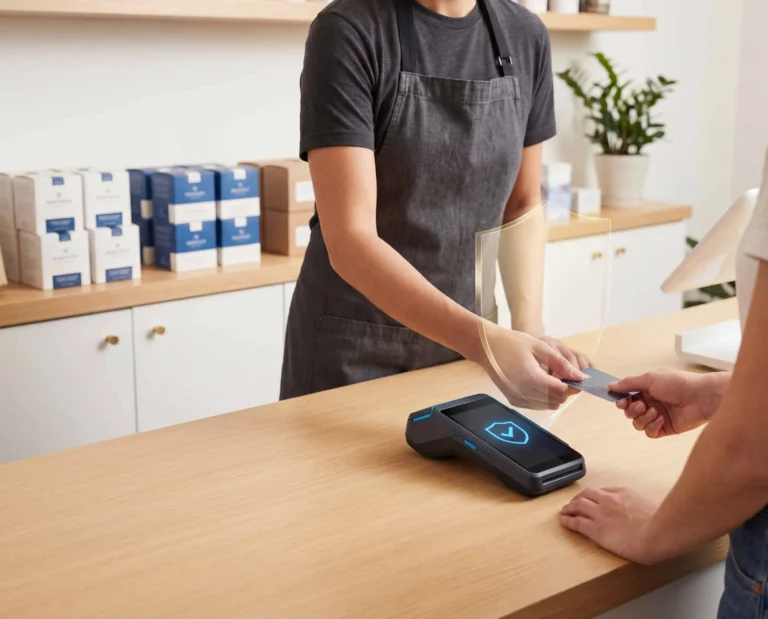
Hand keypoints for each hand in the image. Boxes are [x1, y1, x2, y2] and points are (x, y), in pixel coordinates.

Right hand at [477, 323, 584, 409]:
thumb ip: (560, 363)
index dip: (573, 386)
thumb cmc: (512, 343)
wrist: (487, 348)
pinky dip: (545, 398)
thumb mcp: (539, 347)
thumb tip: (579, 376)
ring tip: (554, 378)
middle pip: (556, 400)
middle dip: (566, 391)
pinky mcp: (514, 401)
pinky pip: (537, 405)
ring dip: (556, 395)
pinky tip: (542, 384)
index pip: (560, 391)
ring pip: (548, 405)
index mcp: (531, 377)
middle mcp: (523, 392)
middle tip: (567, 376)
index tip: (579, 378)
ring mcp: (518, 398)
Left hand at [560, 487, 662, 564]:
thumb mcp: (655, 507)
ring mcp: (600, 513)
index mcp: (624, 493)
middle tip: (574, 502)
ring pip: (578, 505)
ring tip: (565, 510)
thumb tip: (647, 512)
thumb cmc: (662, 525)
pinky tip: (563, 521)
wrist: (657, 533)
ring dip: (569, 507)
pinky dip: (568, 520)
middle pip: (587, 494)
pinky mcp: (595, 529)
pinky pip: (576, 522)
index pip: (604, 490)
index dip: (595, 495)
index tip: (593, 498)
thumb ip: (645, 507)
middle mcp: (609, 500)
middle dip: (579, 497)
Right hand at [609, 370, 725, 438]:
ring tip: (655, 411)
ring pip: (638, 423)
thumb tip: (611, 385)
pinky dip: (652, 427)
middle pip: (629, 412)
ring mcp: (658, 416)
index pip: (626, 398)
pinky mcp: (666, 428)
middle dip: (632, 410)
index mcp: (646, 390)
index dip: (621, 401)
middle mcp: (651, 403)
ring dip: (643, 418)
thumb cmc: (679, 383)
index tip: (620, 401)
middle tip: (642, 405)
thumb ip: (629, 383)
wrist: (702, 397)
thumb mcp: (650, 378)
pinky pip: (650, 432)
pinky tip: (661, 419)